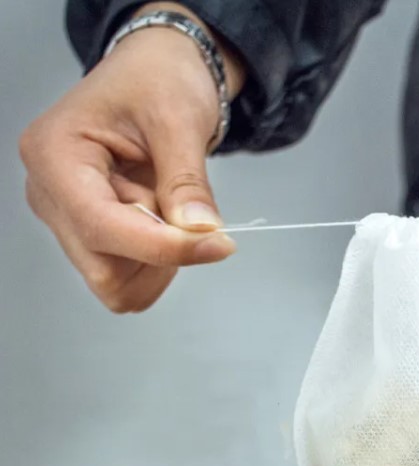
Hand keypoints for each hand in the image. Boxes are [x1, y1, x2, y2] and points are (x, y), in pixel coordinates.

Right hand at [19, 5, 243, 311]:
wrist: (157, 78)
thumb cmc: (158, 81)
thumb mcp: (179, 118)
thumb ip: (187, 181)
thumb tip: (200, 230)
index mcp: (54, 155)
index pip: (100, 226)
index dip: (163, 246)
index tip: (218, 243)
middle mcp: (49, 196)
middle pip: (104, 270)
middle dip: (161, 254)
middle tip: (193, 214)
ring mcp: (67, 221)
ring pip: (118, 284)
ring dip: (161, 261)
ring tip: (170, 204)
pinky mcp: (91, 237)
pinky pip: (129, 279)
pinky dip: (159, 264)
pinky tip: (165, 221)